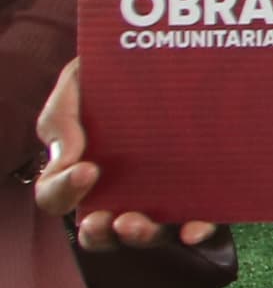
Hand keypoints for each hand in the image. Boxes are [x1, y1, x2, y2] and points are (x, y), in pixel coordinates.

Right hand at [34, 62, 222, 251]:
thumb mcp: (77, 83)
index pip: (58, 196)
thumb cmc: (113, 75)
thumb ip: (61, 118)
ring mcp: (158, 196)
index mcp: (81, 169)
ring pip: (145, 234)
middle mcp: (117, 190)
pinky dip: (192, 232)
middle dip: (100, 231)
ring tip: (137, 223)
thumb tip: (67, 159)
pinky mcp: (199, 194)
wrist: (169, 51)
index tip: (86, 169)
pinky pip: (196, 223)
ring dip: (140, 236)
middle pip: (101, 229)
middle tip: (109, 219)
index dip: (63, 191)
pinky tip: (192, 230)